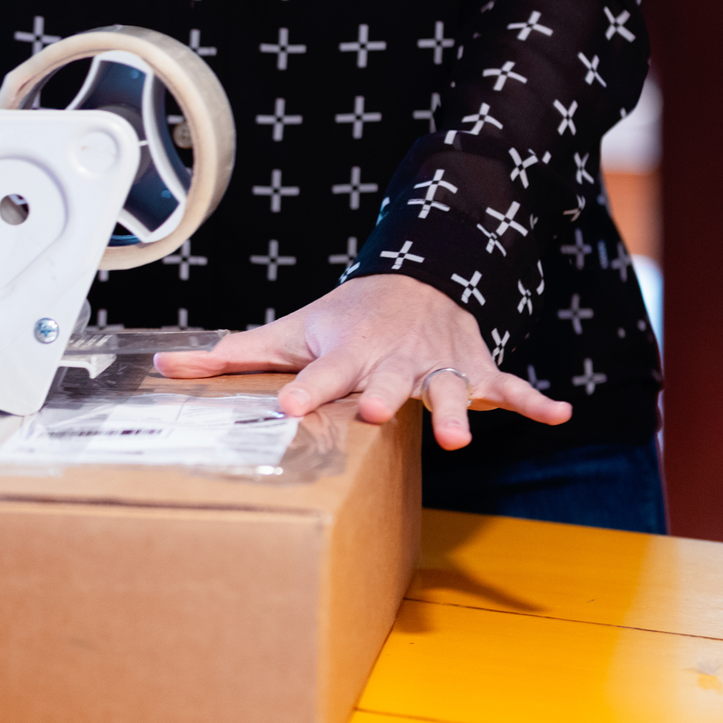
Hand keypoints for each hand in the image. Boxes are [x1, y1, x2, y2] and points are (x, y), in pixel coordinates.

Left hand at [152, 273, 571, 449]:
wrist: (415, 284)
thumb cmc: (342, 323)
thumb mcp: (289, 334)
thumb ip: (231, 356)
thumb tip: (162, 365)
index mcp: (346, 354)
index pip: (321, 373)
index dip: (305, 389)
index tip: (285, 407)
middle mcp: (394, 361)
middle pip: (389, 381)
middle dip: (383, 396)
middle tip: (372, 413)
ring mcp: (438, 366)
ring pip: (448, 388)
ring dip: (455, 410)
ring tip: (459, 438)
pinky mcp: (475, 371)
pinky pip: (510, 387)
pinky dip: (534, 400)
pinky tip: (560, 415)